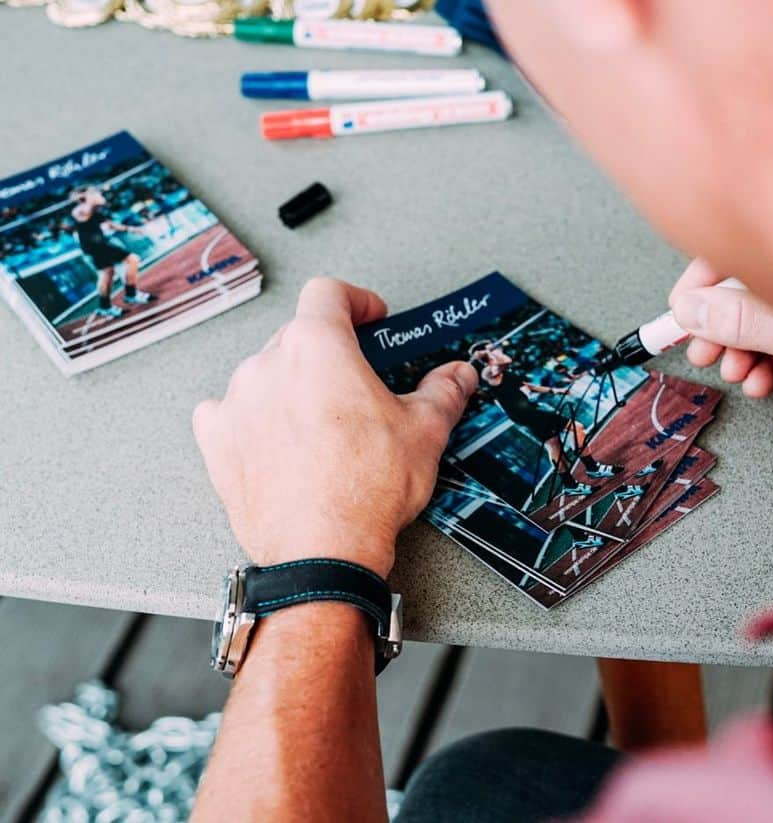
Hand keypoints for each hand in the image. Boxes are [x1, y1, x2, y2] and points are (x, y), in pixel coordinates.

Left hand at [192, 278, 477, 577]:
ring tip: (324, 423)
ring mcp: (238, 403)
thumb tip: (457, 377)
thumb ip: (443, 392)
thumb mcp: (424, 432)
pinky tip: (280, 441)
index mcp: (318, 347)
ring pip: (267, 375)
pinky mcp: (218, 442)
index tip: (370, 318)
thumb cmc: (366, 490)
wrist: (322, 553)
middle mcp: (269, 365)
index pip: (328, 293)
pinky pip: (231, 413)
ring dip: (293, 386)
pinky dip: (254, 418)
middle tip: (359, 383)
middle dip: (331, 353)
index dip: (355, 301)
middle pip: (299, 336)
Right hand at [669, 259, 772, 401]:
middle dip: (721, 327)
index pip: (744, 253)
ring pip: (766, 324)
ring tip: (734, 372)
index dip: (706, 280)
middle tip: (704, 351)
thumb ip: (748, 321)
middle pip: (751, 292)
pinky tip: (762, 382)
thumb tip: (693, 308)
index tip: (682, 310)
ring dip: (741, 353)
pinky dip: (768, 368)